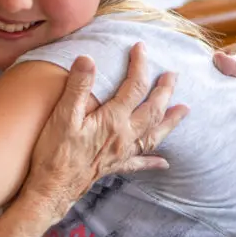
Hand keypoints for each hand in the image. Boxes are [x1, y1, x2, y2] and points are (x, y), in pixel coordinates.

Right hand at [22, 43, 188, 219]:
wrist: (51, 188)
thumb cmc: (55, 153)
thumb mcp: (62, 115)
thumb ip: (78, 86)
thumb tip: (87, 58)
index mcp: (113, 120)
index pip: (134, 87)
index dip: (139, 65)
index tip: (140, 47)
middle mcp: (124, 136)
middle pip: (152, 110)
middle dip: (164, 90)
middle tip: (173, 75)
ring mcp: (122, 153)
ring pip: (154, 135)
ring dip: (170, 121)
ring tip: (184, 110)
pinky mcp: (114, 167)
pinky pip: (140, 164)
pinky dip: (154, 161)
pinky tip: (164, 163)